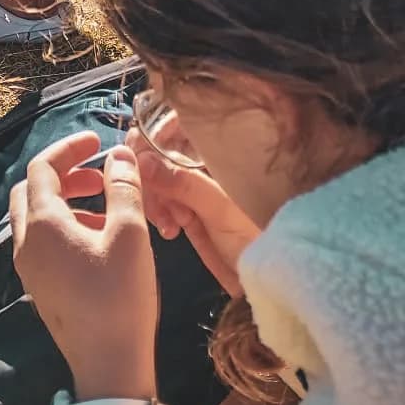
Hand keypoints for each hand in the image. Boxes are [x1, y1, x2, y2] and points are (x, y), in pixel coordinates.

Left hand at [10, 134, 159, 401]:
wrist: (109, 365)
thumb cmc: (119, 296)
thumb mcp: (130, 234)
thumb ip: (123, 188)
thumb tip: (118, 154)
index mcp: (41, 223)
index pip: (42, 167)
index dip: (68, 148)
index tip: (96, 140)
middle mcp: (26, 242)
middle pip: (31, 190)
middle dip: (64, 174)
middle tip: (100, 175)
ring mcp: (29, 268)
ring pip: (36, 218)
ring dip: (65, 201)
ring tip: (106, 207)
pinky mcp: (40, 287)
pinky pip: (43, 243)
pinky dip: (64, 227)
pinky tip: (99, 240)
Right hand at [127, 129, 259, 297]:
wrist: (265, 281)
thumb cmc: (255, 237)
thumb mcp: (220, 208)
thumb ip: (183, 182)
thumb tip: (141, 160)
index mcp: (220, 150)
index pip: (179, 123)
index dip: (155, 133)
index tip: (140, 156)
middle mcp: (205, 162)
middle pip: (160, 149)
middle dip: (149, 173)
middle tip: (154, 202)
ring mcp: (195, 186)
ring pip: (155, 176)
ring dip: (153, 197)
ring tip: (168, 223)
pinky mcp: (187, 209)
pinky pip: (160, 200)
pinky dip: (158, 212)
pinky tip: (170, 230)